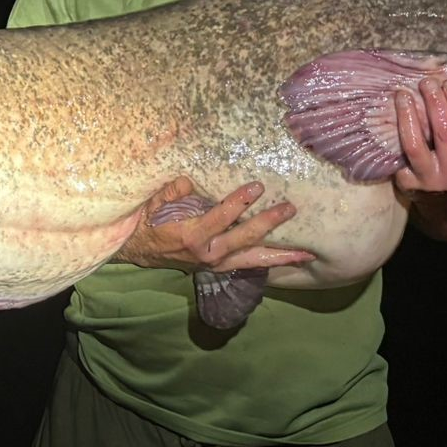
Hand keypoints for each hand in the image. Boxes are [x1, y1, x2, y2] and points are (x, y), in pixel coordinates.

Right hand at [115, 177, 313, 273]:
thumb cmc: (149, 221)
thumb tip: (191, 179)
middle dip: (268, 223)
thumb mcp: (156, 202)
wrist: (139, 250)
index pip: (221, 217)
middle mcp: (209, 254)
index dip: (239, 202)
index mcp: (192, 236)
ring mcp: (217, 264)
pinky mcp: (221, 267)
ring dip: (281, 255)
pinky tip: (291, 258)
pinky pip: (249, 264)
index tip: (257, 187)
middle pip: (245, 238)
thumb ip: (174, 191)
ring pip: (254, 260)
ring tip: (307, 253)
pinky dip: (270, 261)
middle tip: (289, 209)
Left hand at [391, 79, 446, 193]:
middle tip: (428, 82)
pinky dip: (396, 133)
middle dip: (435, 104)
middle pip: (445, 134)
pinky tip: (392, 115)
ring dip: (409, 116)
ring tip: (403, 94)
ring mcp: (431, 180)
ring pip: (416, 145)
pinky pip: (400, 155)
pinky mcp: (409, 182)